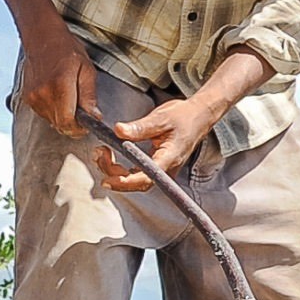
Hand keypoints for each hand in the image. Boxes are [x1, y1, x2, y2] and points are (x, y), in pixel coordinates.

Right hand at [15, 29, 97, 138]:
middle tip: (81, 111)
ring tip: (68, 97)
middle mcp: (43, 94)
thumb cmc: (67, 50)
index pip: (67, 123)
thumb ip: (89, 96)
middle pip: (60, 125)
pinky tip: (57, 94)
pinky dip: (53, 110)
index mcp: (60, 86)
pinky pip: (44, 114)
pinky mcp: (28, 98)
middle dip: (73, 124)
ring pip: (52, 121)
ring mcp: (33, 97)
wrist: (42, 38)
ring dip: (62, 116)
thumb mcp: (86, 70)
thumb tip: (94, 117)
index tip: (86, 123)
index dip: (79, 129)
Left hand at [96, 96, 224, 191]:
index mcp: (169, 158)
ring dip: (116, 171)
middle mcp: (166, 169)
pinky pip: (138, 173)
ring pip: (136, 180)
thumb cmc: (184, 116)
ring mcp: (163, 169)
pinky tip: (111, 156)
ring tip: (102, 153)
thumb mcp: (161, 118)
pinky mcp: (158, 166)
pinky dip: (122, 168)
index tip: (107, 178)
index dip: (125, 182)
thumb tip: (118, 130)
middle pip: (138, 183)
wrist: (199, 116)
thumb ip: (140, 127)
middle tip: (100, 155)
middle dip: (115, 175)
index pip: (146, 178)